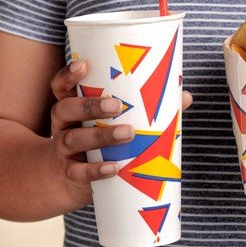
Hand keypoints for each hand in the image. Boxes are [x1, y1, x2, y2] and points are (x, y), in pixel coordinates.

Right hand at [48, 60, 192, 209]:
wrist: (67, 181)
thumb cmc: (98, 142)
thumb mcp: (112, 122)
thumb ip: (147, 109)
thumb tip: (184, 97)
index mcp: (73, 107)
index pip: (61, 86)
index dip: (68, 75)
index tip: (83, 65)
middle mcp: (63, 125)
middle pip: (65, 109)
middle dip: (90, 105)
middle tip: (117, 105)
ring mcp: (63, 150)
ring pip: (72, 139)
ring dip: (101, 136)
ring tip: (128, 133)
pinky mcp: (70, 175)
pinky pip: (78, 172)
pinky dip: (96, 170)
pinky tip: (114, 167)